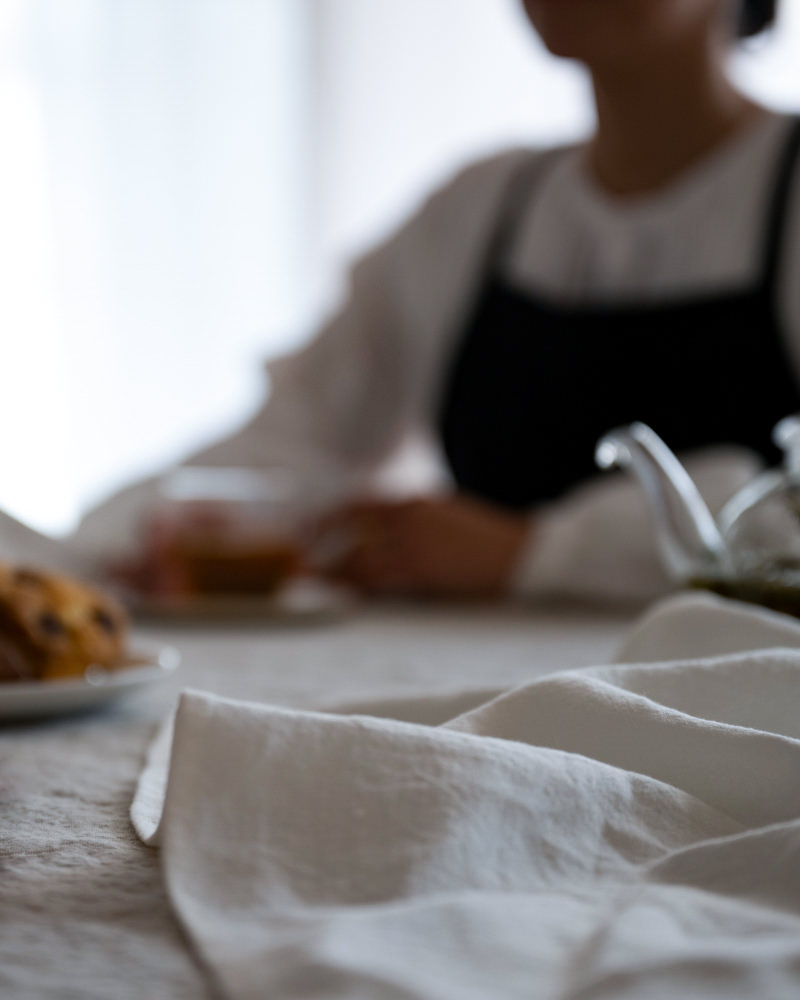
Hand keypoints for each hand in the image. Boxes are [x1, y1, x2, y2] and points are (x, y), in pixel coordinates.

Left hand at [313, 495, 530, 598]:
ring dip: (334, 572)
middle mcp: (409, 519)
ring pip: (360, 560)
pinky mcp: (424, 574)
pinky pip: (381, 583)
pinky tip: (347, 593)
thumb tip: (372, 524)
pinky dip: (359, 587)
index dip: (329, 517)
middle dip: (321, 548)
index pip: (358, 503)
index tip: (309, 530)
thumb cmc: (480, 535)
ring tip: (314, 582)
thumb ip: (408, 514)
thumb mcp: (442, 511)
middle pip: (351, 532)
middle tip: (301, 564)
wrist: (517, 553)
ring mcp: (416, 547)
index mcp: (414, 500)